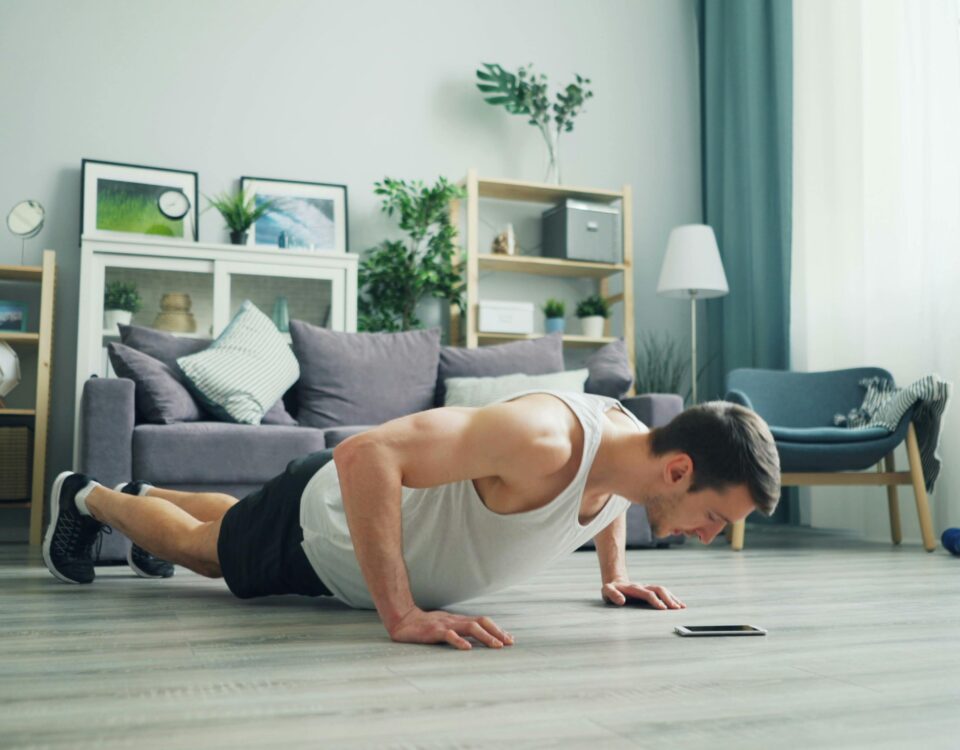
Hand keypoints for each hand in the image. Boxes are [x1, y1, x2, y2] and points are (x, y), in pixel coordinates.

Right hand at [388, 607, 514, 649]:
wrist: (403, 619)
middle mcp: (456, 620)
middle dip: (497, 632)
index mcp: (459, 620)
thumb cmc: (425, 625)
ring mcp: (446, 625)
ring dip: (485, 637)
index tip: (510, 639)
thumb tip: (475, 640)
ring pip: (470, 627)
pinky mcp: (434, 631)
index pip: (483, 622)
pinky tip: (467, 648)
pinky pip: (449, 635)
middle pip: (481, 622)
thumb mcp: (446, 627)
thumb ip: (459, 631)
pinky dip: (459, 641)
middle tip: (509, 643)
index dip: (497, 630)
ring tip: (496, 646)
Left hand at [601, 579, 685, 609]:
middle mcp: (643, 587)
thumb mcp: (606, 591)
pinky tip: (680, 605)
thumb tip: (621, 601)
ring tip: (681, 607)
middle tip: (676, 609)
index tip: (663, 609)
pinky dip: (672, 598)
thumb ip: (612, 595)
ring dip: (672, 598)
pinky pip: (664, 593)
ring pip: (663, 590)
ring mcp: (648, 588)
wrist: (615, 582)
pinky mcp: (651, 590)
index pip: (647, 594)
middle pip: (658, 590)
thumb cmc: (611, 589)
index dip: (655, 600)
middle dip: (668, 599)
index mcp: (634, 588)